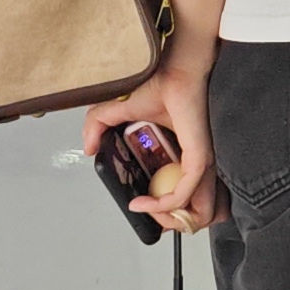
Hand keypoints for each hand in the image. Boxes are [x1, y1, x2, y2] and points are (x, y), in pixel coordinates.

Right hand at [82, 46, 219, 230]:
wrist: (175, 67)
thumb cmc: (158, 83)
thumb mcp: (118, 110)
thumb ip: (98, 126)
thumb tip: (90, 149)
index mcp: (181, 156)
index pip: (182, 195)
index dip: (162, 210)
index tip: (138, 206)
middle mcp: (195, 163)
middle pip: (193, 211)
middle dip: (166, 222)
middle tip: (142, 213)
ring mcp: (199, 162)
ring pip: (192, 209)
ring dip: (165, 219)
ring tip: (144, 212)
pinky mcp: (200, 158)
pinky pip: (184, 193)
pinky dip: (163, 204)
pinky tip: (144, 203)